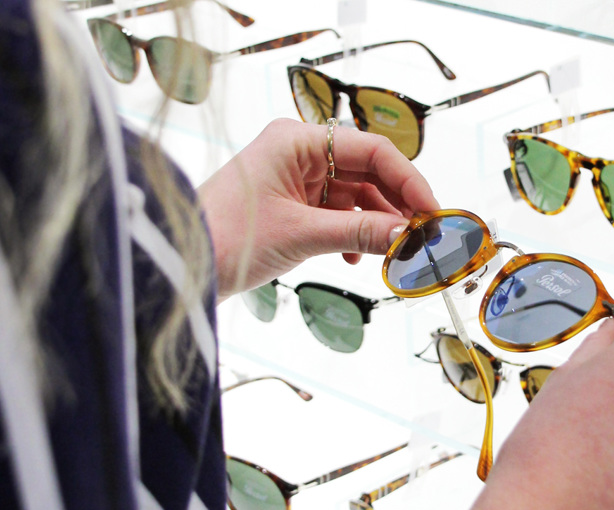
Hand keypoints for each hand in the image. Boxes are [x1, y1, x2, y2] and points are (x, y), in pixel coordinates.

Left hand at [198, 118, 438, 300]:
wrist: (182, 265)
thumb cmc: (228, 238)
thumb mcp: (302, 235)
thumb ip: (360, 233)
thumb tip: (408, 234)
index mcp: (296, 141)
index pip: (371, 150)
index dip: (408, 179)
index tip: (431, 211)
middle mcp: (297, 152)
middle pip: (366, 171)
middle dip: (395, 204)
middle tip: (422, 235)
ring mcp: (293, 178)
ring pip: (354, 195)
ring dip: (374, 224)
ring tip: (393, 251)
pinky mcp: (289, 204)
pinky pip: (335, 213)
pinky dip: (351, 234)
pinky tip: (355, 258)